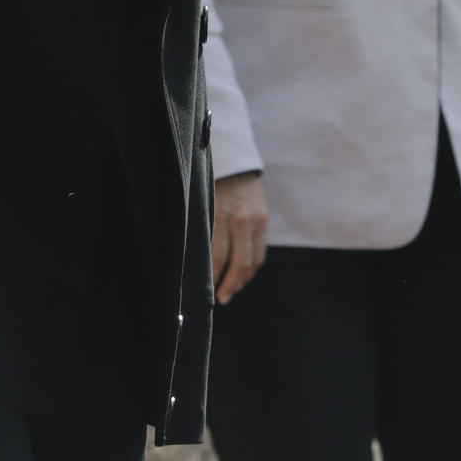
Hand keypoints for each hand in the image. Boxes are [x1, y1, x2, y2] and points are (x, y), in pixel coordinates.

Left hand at [212, 173, 267, 304]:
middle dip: (230, 284)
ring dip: (243, 280)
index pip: (219, 255)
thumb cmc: (211, 185)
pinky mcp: (265, 219)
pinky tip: (243, 276)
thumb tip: (196, 260)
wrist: (235, 163)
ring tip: (232, 291)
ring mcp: (256, 219)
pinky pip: (261, 251)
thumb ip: (203, 228)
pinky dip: (253, 267)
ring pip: (253, 260)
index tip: (206, 289)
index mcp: (221, 213)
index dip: (213, 276)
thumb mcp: (201, 203)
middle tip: (222, 298)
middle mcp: (240, 218)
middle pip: (239, 262)